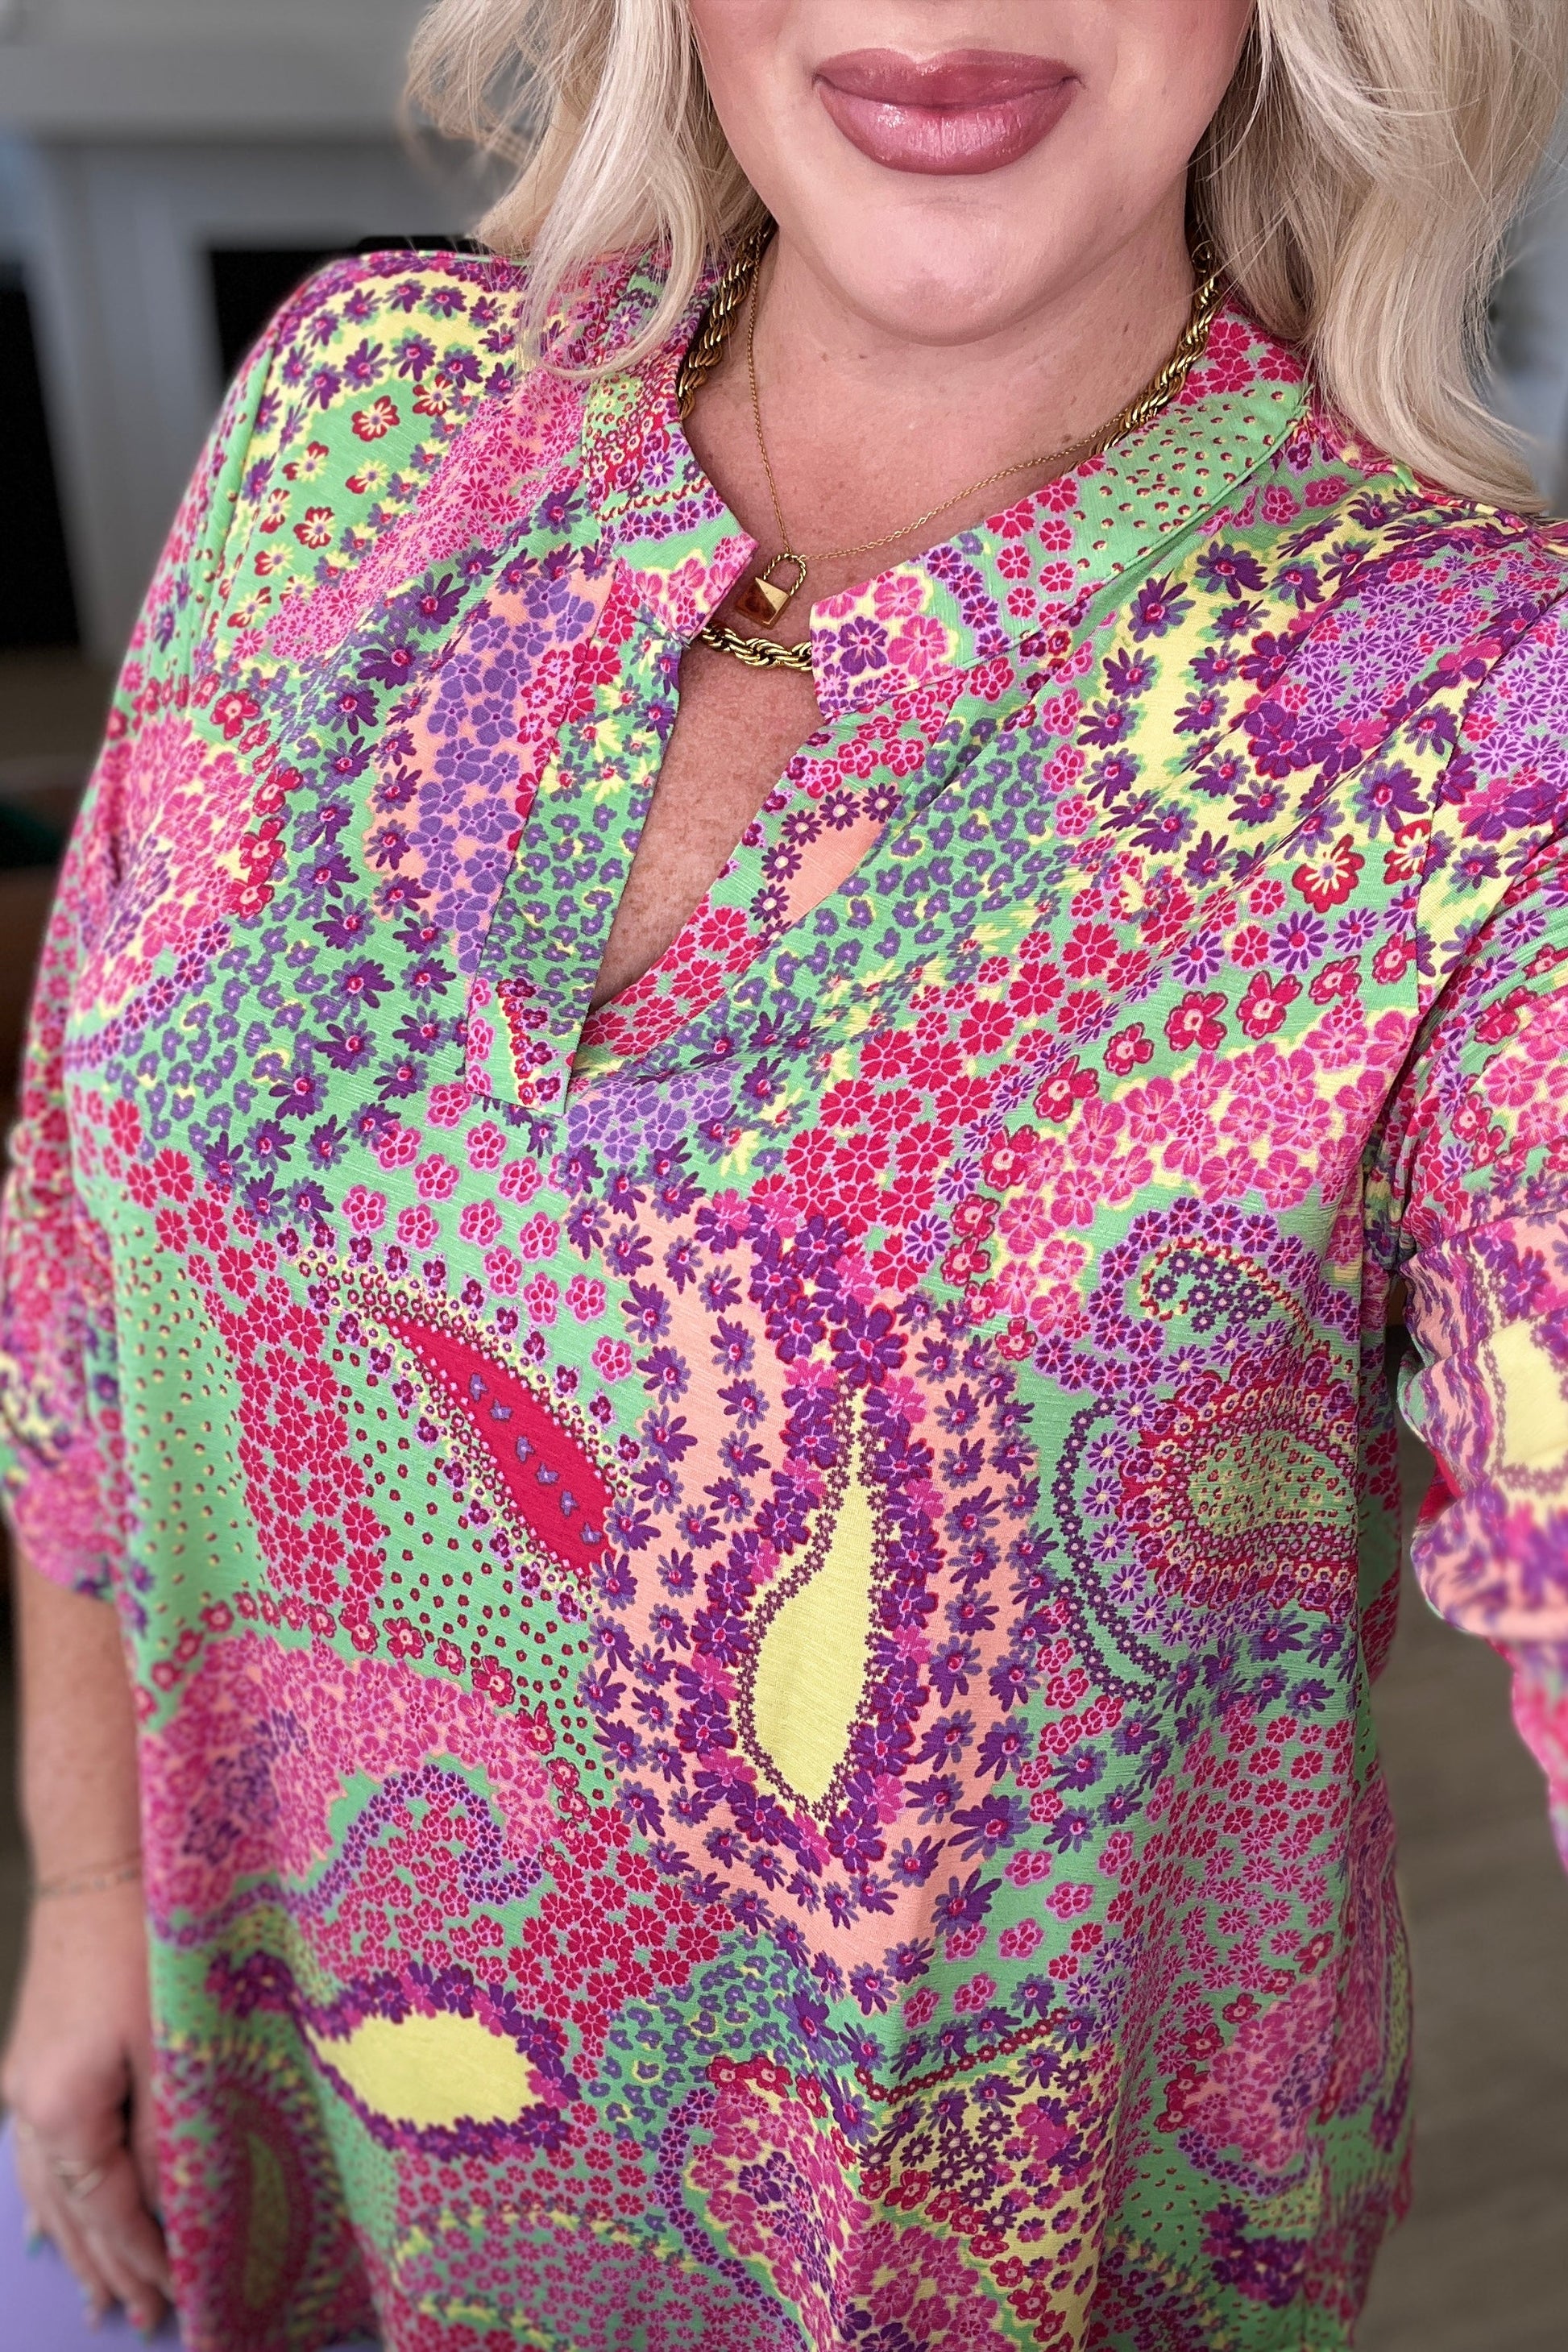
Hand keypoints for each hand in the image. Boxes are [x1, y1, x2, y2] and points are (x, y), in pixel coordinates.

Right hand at [2, 1877, 172, 2331]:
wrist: (101, 1859)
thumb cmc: (146, 1941)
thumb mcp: (171, 2041)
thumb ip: (172, 2128)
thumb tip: (181, 2201)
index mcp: (64, 2110)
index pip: (109, 2211)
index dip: (144, 2257)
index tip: (177, 2298)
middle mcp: (32, 2108)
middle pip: (72, 2213)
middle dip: (108, 2267)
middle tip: (136, 2320)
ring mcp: (24, 2084)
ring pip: (48, 2191)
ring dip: (77, 2243)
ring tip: (97, 2294)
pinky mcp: (34, 2059)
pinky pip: (39, 2156)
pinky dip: (55, 2198)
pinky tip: (54, 2219)